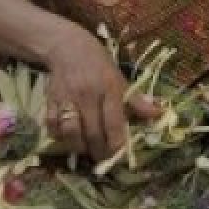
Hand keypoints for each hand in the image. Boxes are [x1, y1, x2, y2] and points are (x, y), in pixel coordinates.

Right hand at [43, 24, 160, 160]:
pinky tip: (67, 138)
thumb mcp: (120, 77)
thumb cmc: (98, 63)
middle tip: (104, 160)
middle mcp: (88, 95)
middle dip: (99, 151)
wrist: (67, 47)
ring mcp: (67, 98)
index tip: (120, 156)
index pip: (114, 122)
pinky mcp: (50, 101)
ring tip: (86, 150)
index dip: (117, 143)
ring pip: (70, 131)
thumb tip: (158, 114)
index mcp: (110, 88)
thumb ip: (136, 100)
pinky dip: (58, 136)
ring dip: (78, 147)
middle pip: (92, 131)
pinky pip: (51, 125)